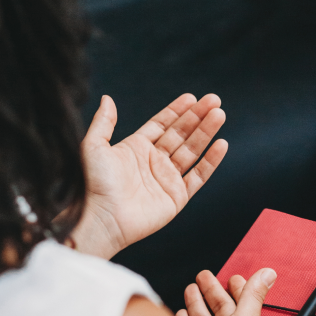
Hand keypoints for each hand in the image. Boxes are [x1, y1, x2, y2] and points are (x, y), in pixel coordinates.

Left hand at [73, 94, 228, 258]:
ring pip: (192, 151)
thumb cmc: (93, 184)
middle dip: (198, 117)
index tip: (192, 98)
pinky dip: (211, 161)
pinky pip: (198, 176)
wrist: (102, 217)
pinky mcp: (177, 197)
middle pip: (181, 134)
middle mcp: (154, 162)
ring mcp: (167, 180)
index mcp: (136, 148)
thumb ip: (103, 122)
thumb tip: (107, 98)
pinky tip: (221, 144)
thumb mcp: (93, 146)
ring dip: (206, 132)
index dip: (177, 110)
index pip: (162, 124)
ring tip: (220, 114)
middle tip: (214, 100)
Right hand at [175, 268, 276, 315]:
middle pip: (217, 306)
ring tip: (190, 289)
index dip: (236, 288)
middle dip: (210, 291)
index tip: (233, 277)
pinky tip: (178, 314)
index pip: (239, 301)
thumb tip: (269, 272)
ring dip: (195, 304)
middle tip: (202, 276)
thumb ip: (254, 294)